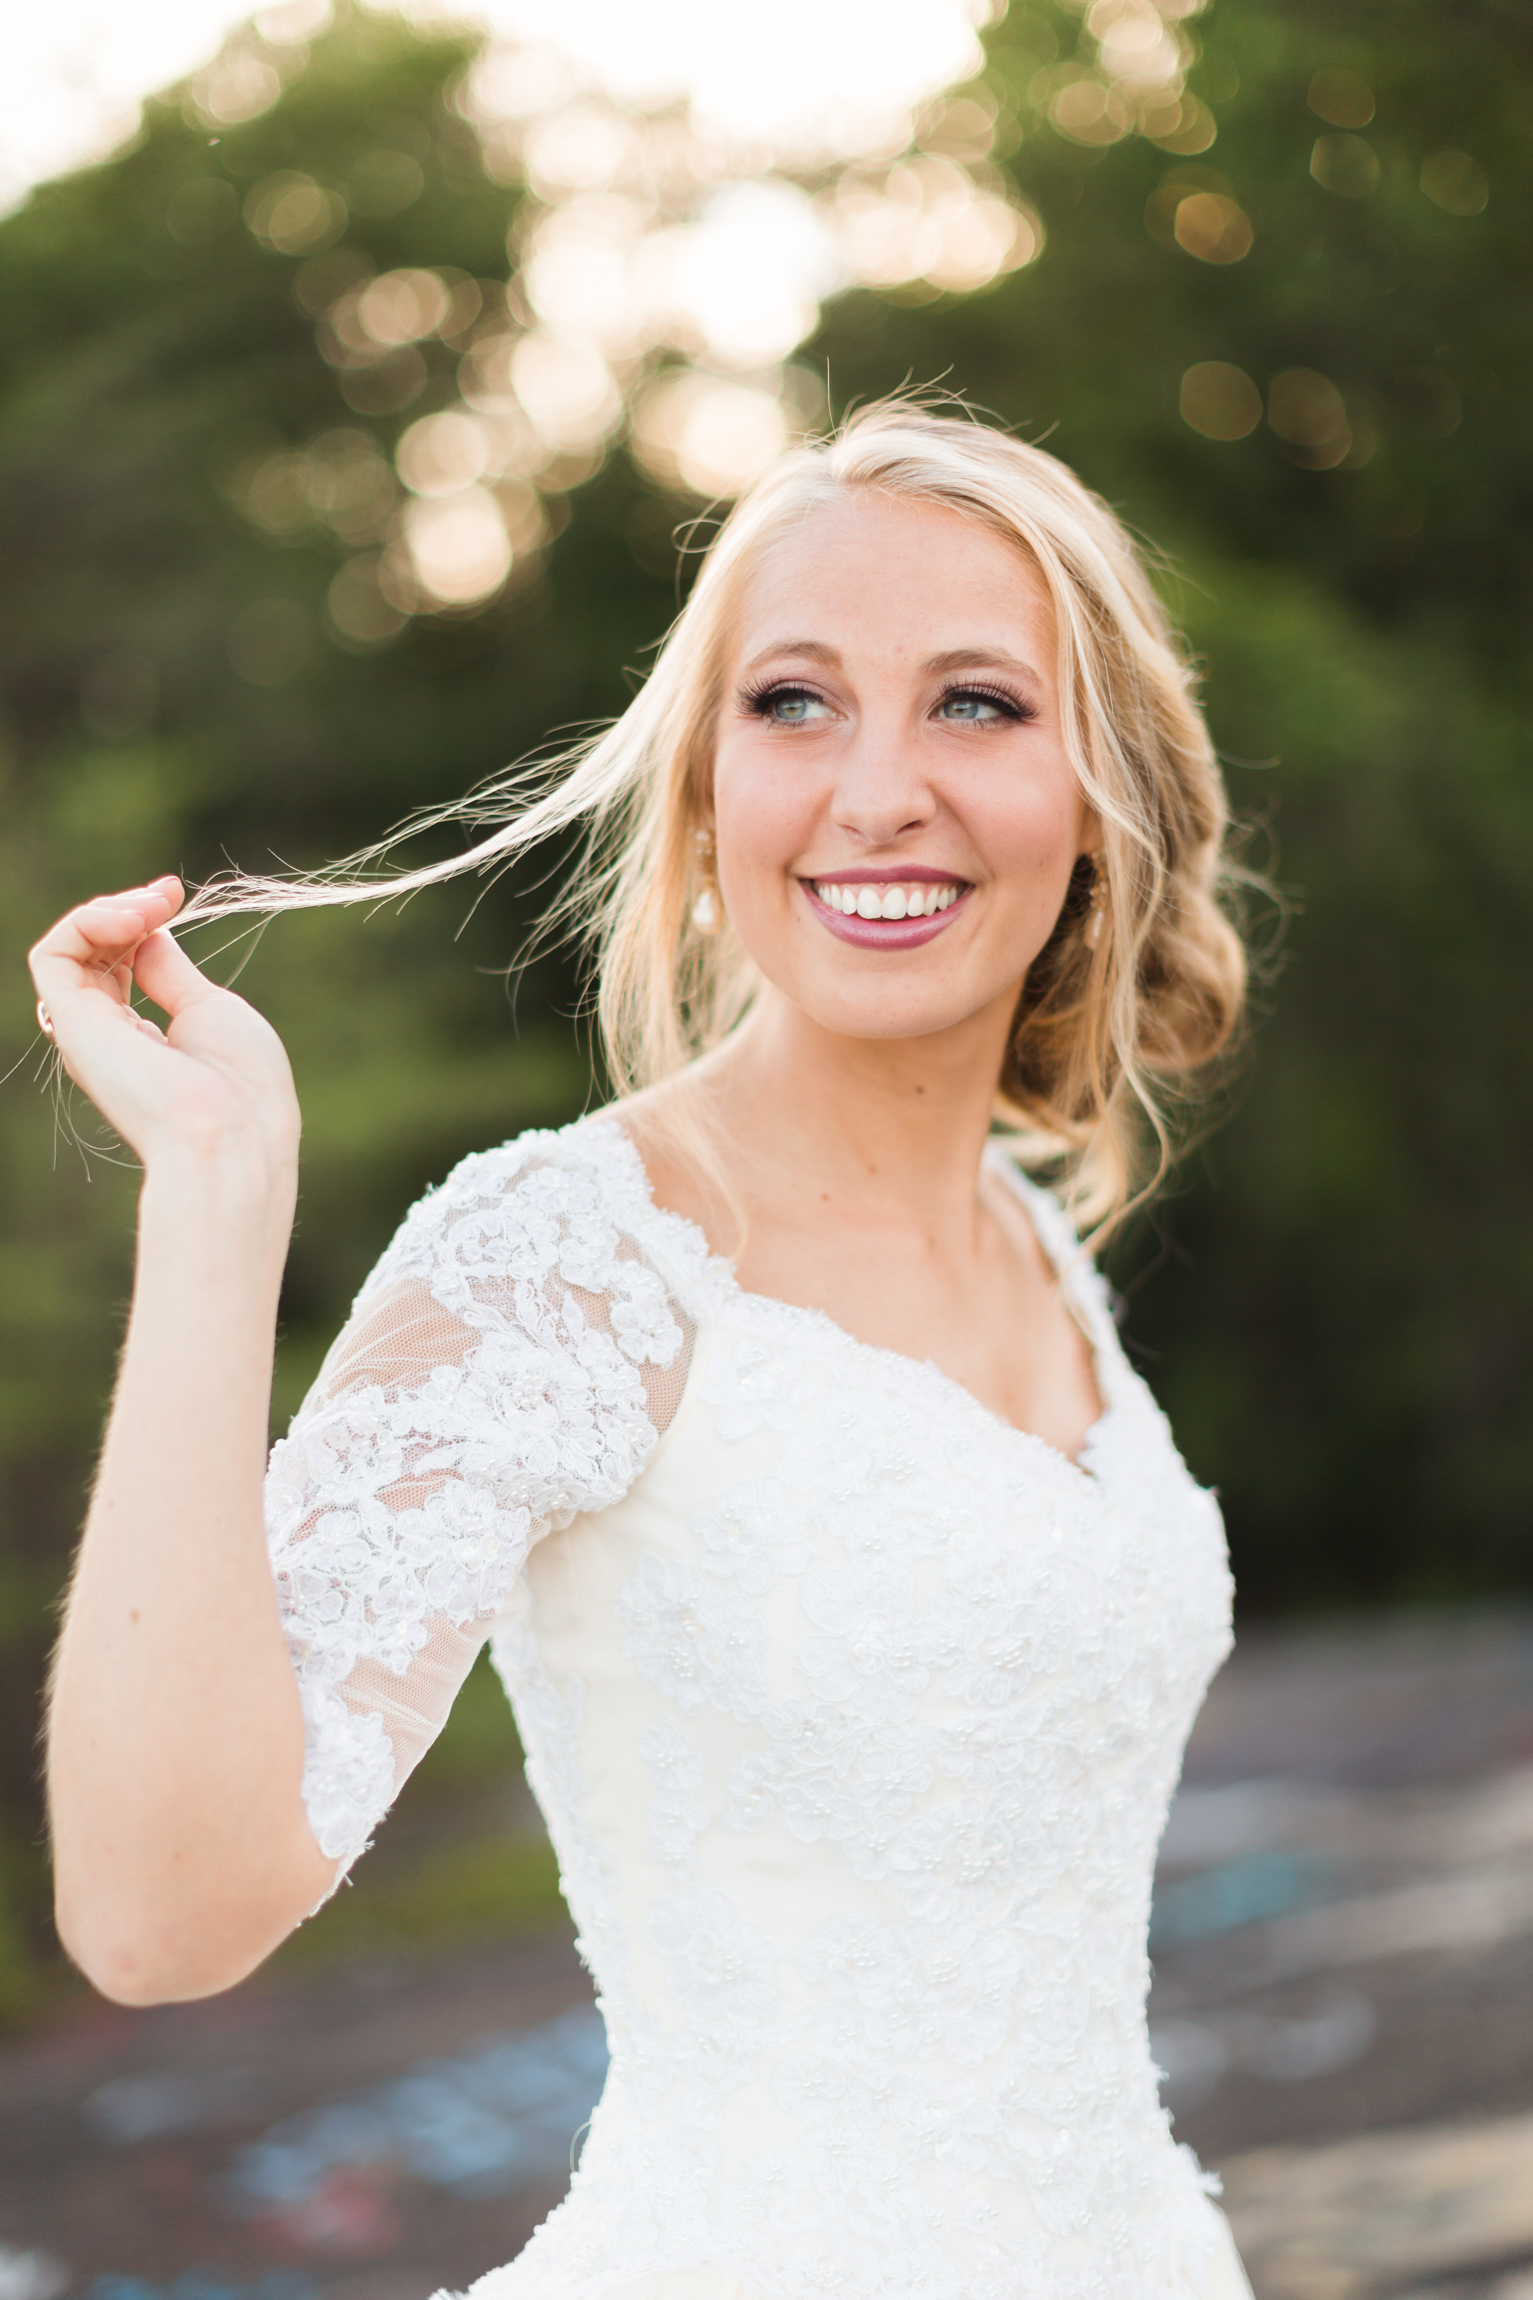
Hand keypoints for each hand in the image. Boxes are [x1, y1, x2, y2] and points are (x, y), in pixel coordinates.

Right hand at [28, 877, 299, 1184]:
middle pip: (96, 952)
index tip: (174, 895)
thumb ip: (172, 974)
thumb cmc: (240, 1085)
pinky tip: (131, 921)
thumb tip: (150, 933)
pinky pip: (52, 955)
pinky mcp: (72, 1023)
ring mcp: (88, 1032)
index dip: (145, 922)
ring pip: (70, 949)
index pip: (124, 964)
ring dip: (110, 910)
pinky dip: (87, 922)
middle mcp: (109, 1038)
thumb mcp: (211, 1012)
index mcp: (147, 1042)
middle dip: (129, 909)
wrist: (229, 1134)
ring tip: (151, 907)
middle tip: (167, 894)